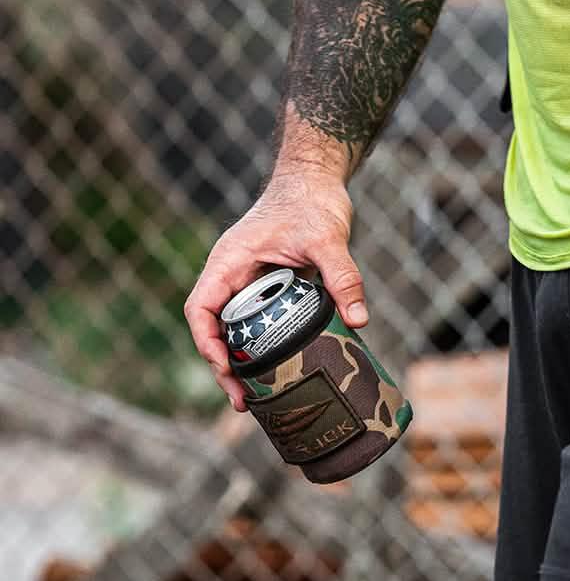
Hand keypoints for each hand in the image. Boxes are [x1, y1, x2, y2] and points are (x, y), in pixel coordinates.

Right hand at [184, 171, 366, 410]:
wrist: (317, 180)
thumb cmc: (312, 201)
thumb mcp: (328, 239)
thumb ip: (343, 277)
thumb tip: (358, 320)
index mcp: (229, 261)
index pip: (200, 307)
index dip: (207, 342)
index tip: (226, 369)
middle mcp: (232, 274)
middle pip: (214, 327)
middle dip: (224, 366)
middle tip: (243, 401)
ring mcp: (248, 281)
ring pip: (235, 328)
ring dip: (241, 362)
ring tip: (256, 398)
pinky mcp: (268, 286)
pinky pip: (258, 321)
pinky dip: (262, 347)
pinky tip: (278, 370)